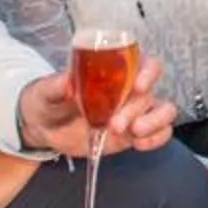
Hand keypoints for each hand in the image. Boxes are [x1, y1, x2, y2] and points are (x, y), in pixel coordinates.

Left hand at [18, 55, 177, 157]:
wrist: (43, 126)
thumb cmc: (48, 99)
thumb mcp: (47, 90)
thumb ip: (58, 85)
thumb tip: (68, 82)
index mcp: (115, 70)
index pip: (144, 63)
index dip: (148, 72)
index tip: (139, 86)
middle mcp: (130, 89)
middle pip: (150, 93)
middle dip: (135, 110)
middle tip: (114, 125)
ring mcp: (135, 112)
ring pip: (164, 111)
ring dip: (154, 123)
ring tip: (134, 134)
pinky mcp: (133, 133)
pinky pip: (159, 133)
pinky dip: (156, 139)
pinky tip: (139, 144)